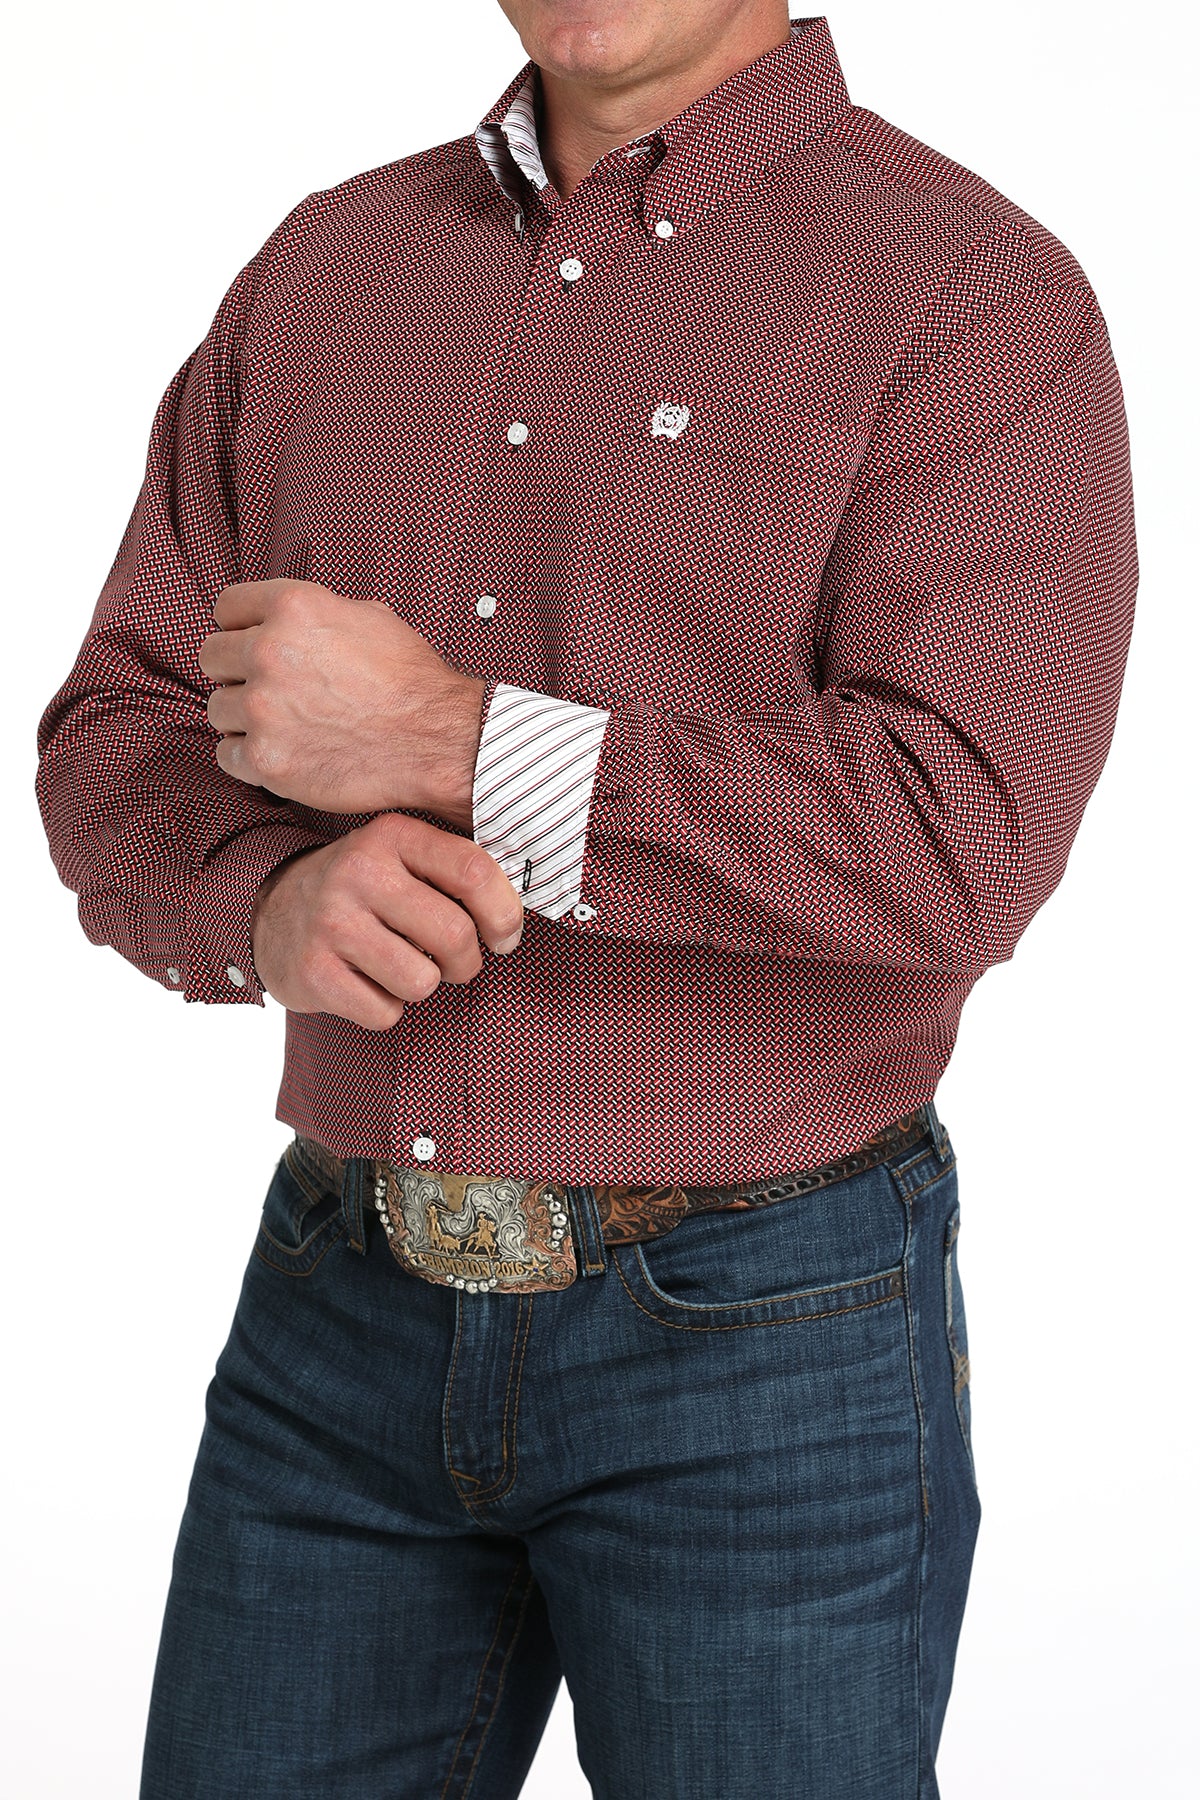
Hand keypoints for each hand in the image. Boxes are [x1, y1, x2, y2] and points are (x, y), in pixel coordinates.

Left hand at [197, 579, 486, 823]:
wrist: (437, 741)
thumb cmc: (411, 682)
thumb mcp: (368, 616)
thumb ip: (314, 614)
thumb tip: (287, 620)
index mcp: (292, 607)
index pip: (226, 608)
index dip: (241, 627)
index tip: (252, 643)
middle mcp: (268, 652)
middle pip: (211, 657)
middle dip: (237, 672)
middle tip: (271, 689)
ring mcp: (262, 709)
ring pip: (217, 709)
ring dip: (244, 718)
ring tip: (285, 725)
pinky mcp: (266, 760)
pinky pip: (226, 756)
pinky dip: (250, 758)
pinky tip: (285, 752)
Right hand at [249, 813, 524, 1029]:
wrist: (270, 910)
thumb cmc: (362, 890)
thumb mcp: (401, 858)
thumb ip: (456, 871)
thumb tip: (516, 920)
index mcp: (392, 836)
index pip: (474, 872)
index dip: (505, 915)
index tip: (505, 937)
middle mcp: (358, 872)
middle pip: (454, 936)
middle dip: (466, 963)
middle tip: (453, 963)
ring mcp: (330, 922)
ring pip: (422, 982)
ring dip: (421, 986)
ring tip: (399, 966)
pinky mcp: (311, 971)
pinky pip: (384, 1013)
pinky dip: (384, 1007)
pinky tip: (365, 981)